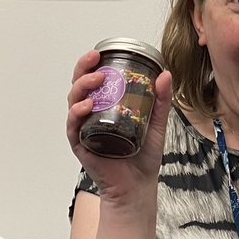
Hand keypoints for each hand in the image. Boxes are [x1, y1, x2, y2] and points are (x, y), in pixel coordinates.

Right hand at [66, 49, 173, 209]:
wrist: (138, 187)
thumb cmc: (143, 156)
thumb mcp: (155, 123)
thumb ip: (160, 100)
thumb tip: (165, 74)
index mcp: (105, 107)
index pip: (93, 80)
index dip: (91, 64)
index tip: (100, 52)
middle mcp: (90, 115)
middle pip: (78, 86)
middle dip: (83, 70)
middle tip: (95, 61)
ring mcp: (84, 129)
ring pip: (73, 102)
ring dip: (81, 87)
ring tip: (96, 80)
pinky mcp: (81, 145)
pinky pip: (73, 126)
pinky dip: (76, 114)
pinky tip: (86, 106)